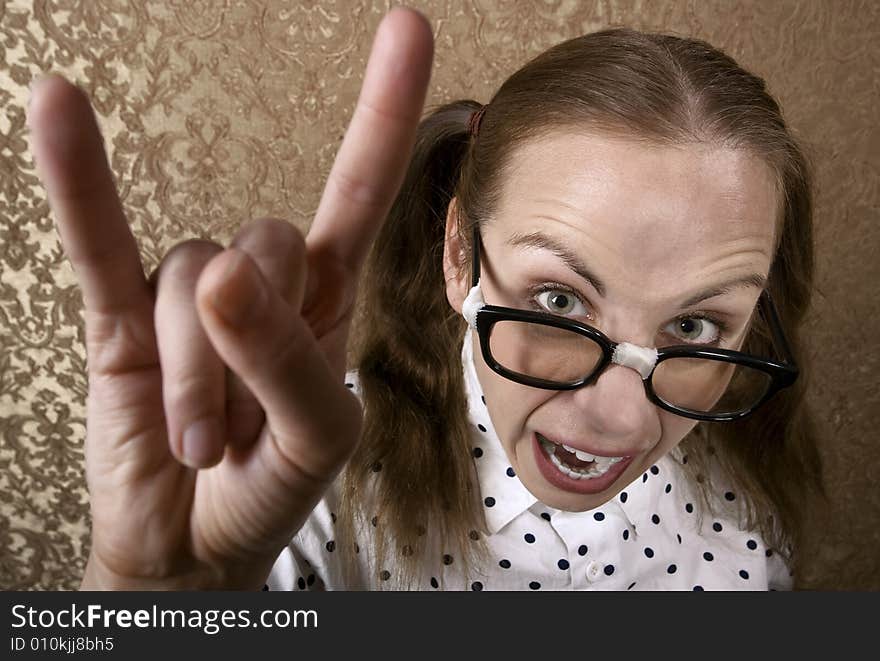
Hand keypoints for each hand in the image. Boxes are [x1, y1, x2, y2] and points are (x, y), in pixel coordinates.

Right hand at [27, 8, 432, 589]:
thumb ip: (289, 358)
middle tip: (236, 433)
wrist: (198, 545)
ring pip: (189, 283)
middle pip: (257, 249)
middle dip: (245, 354)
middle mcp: (260, 283)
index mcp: (325, 301)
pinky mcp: (120, 318)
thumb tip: (223, 275)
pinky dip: (80, 186)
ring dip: (193, 379)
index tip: (407, 28)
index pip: (359, 190)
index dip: (382, 113)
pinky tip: (58, 112)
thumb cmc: (274, 486)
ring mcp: (187, 296)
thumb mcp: (318, 435)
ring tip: (197, 443)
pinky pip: (98, 243)